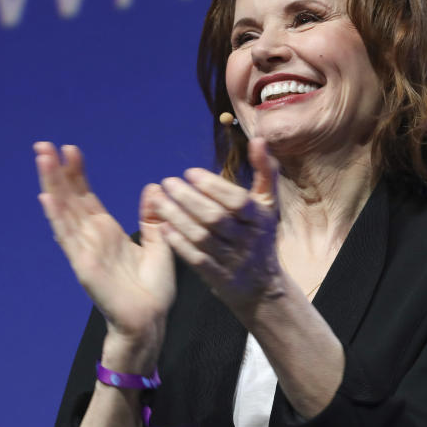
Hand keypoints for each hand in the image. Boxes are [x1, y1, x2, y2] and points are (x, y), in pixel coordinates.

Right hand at [34, 142, 174, 357]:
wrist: (150, 321)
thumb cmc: (153, 289)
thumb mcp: (159, 244)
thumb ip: (152, 218)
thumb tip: (152, 187)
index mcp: (107, 232)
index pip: (86, 196)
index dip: (77, 173)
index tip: (70, 149)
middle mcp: (91, 237)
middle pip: (69, 198)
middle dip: (57, 171)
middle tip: (44, 144)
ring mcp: (84, 249)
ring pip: (64, 211)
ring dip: (52, 185)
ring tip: (42, 158)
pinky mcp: (83, 264)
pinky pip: (67, 237)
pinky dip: (56, 217)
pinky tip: (46, 197)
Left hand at [155, 138, 282, 316]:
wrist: (262, 287)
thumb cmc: (260, 237)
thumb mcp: (267, 205)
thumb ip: (265, 172)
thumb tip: (259, 139)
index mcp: (260, 219)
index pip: (236, 200)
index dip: (212, 186)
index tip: (189, 172)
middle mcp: (248, 240)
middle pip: (215, 218)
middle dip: (189, 199)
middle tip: (168, 182)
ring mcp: (232, 260)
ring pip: (202, 237)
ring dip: (178, 217)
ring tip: (159, 200)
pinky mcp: (218, 277)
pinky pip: (196, 259)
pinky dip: (178, 243)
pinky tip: (162, 227)